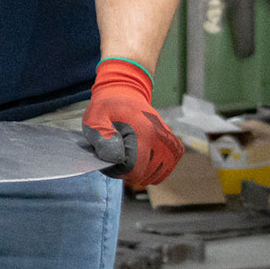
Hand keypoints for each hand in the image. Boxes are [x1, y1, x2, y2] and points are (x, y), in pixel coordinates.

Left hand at [81, 58, 183, 186]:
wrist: (125, 92)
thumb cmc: (108, 107)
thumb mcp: (94, 118)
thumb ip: (101, 137)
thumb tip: (116, 157)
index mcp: (144, 132)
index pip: (133, 170)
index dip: (117, 169)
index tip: (108, 157)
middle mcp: (162, 139)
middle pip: (143, 176)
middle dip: (126, 171)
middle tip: (115, 155)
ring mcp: (171, 144)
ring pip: (154, 176)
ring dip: (138, 171)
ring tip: (125, 154)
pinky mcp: (175, 148)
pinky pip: (164, 171)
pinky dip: (151, 169)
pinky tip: (139, 157)